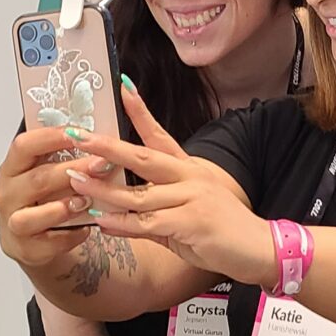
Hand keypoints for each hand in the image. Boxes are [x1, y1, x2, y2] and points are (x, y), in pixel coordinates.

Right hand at [0, 128, 92, 278]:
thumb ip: (63, 158)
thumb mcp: (47, 173)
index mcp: (12, 168)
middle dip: (72, 172)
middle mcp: (9, 194)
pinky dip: (71, 235)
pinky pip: (50, 242)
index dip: (51, 137)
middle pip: (37, 180)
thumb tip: (98, 138)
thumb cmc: (43, 200)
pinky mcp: (26, 248)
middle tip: (101, 166)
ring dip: (64, 207)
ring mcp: (14, 223)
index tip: (80, 133)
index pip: (24, 146)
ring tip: (87, 201)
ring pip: (34, 215)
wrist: (32, 240)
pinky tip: (86, 228)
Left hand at [67, 82, 275, 282]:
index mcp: (189, 169)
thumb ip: (153, 213)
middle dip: (106, 146)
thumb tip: (116, 216)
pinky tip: (102, 223)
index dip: (140, 111)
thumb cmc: (224, 232)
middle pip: (142, 157)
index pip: (160, 135)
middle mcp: (190, 177)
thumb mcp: (187, 215)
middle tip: (76, 134)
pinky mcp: (192, 223)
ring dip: (103, 191)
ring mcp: (192, 198)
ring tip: (75, 184)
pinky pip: (148, 224)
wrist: (260, 249)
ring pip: (138, 194)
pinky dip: (122, 225)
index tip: (122, 86)